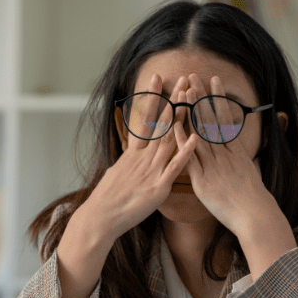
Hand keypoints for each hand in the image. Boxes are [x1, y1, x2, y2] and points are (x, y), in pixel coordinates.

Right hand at [56, 74, 198, 297]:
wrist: (100, 218)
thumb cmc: (108, 200)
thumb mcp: (117, 174)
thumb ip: (129, 162)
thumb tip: (131, 153)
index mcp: (133, 154)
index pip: (144, 119)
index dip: (152, 98)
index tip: (158, 79)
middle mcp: (142, 158)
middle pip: (160, 123)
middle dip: (173, 100)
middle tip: (184, 79)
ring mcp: (150, 170)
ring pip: (169, 139)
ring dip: (182, 117)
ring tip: (193, 98)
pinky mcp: (157, 187)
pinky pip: (175, 167)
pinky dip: (186, 152)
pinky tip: (196, 138)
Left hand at [173, 74, 295, 277]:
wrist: (254, 216)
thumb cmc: (252, 199)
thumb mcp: (249, 172)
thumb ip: (240, 159)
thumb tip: (237, 150)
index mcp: (236, 150)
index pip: (225, 118)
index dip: (217, 99)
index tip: (212, 81)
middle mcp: (225, 154)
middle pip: (211, 119)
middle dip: (201, 97)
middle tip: (193, 76)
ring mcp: (213, 165)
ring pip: (200, 132)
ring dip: (191, 111)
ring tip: (183, 91)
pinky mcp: (203, 179)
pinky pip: (190, 157)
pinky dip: (182, 141)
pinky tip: (173, 126)